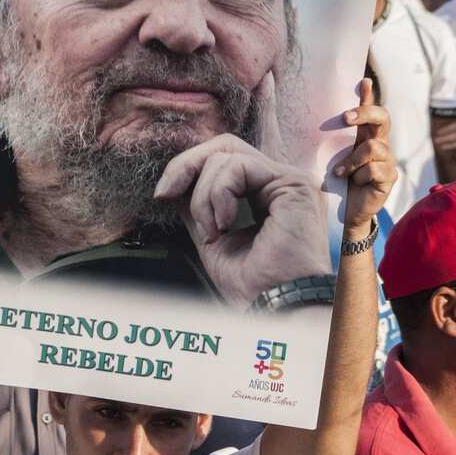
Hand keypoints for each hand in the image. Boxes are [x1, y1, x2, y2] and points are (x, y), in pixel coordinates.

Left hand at [153, 133, 329, 306]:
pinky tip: (224, 224)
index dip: (187, 169)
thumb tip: (175, 185)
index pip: (224, 160)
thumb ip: (200, 207)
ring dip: (203, 196)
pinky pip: (238, 166)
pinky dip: (218, 193)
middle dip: (186, 165)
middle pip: (224, 146)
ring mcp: (288, 181)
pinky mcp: (293, 184)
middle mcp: (280, 183)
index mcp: (266, 194)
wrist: (276, 308)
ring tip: (213, 231)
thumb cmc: (252, 286)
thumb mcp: (212, 238)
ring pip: (225, 156)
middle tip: (166, 193)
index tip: (162, 195)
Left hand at [333, 78, 395, 230]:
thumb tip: (308, 119)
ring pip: (373, 148)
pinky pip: (374, 170)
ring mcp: (387, 161)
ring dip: (352, 160)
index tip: (364, 82)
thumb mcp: (330, 158)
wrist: (345, 212)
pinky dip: (358, 176)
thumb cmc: (336, 183)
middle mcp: (380, 144)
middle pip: (382, 118)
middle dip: (364, 113)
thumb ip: (328, 141)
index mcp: (365, 137)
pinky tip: (351, 182)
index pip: (370, 111)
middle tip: (345, 118)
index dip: (369, 96)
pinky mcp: (389, 178)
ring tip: (339, 172)